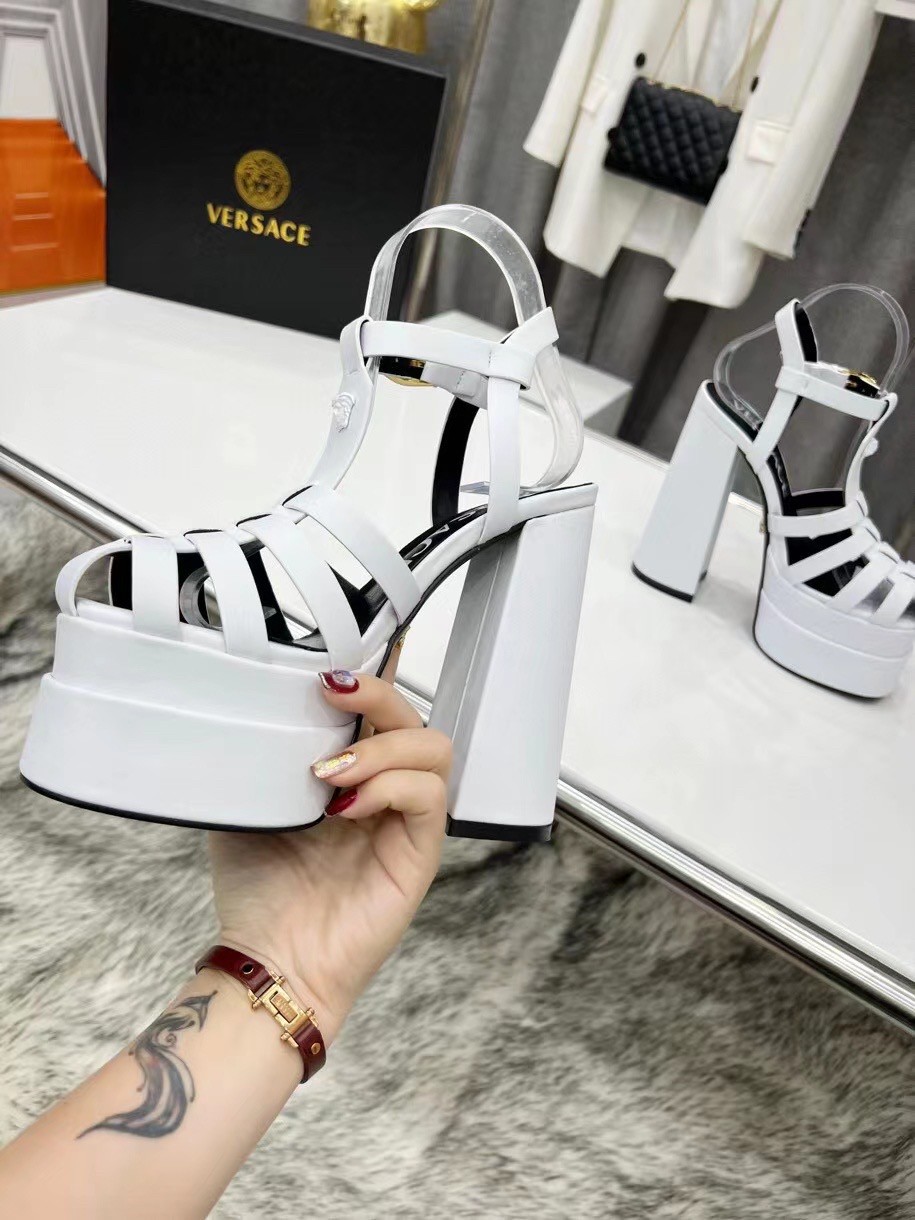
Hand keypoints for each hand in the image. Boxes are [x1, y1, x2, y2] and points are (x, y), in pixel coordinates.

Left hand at [208, 673, 450, 1041]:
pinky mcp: (420, 852)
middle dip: (378, 694)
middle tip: (333, 694)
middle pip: (413, 718)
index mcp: (350, 774)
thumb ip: (261, 759)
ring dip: (381, 746)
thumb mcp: (246, 805)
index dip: (365, 683)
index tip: (324, 673)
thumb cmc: (260, 893)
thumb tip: (254, 709)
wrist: (270, 960)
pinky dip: (391, 786)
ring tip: (331, 771)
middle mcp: (385, 791)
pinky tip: (349, 805)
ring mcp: (405, 820)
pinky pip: (429, 797)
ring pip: (432, 748)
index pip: (378, 712)